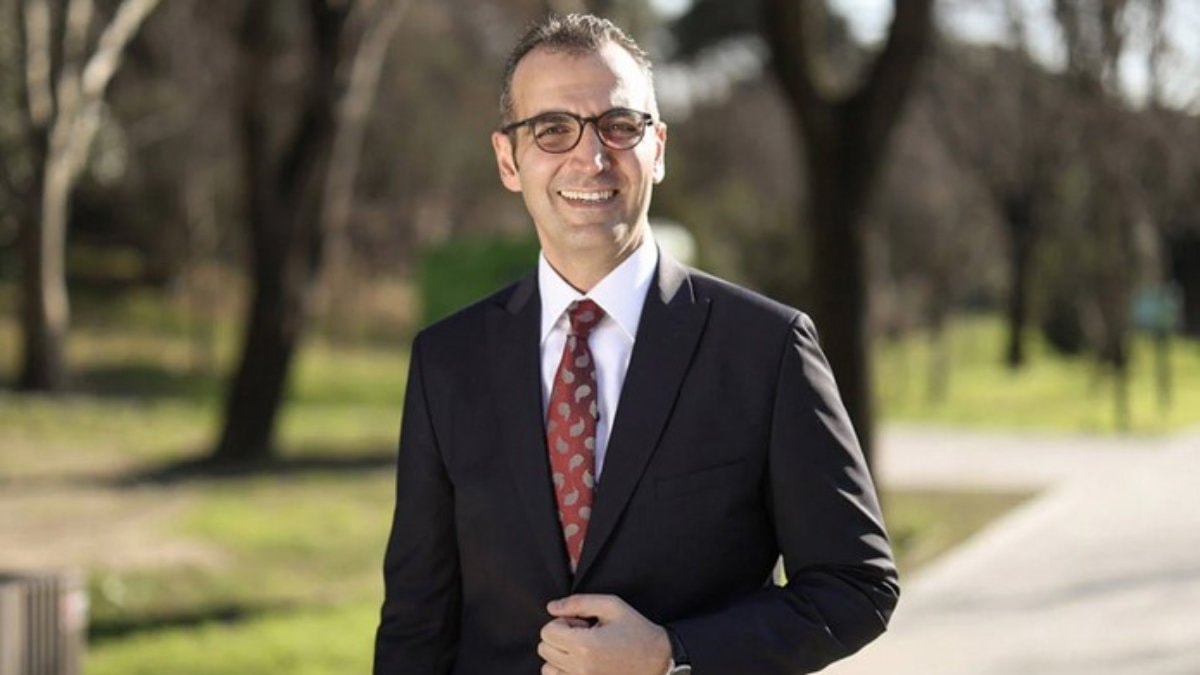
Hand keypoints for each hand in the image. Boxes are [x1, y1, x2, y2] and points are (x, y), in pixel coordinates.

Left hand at [538, 594, 671, 674]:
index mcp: (585, 646)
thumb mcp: (611, 606)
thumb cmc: (636, 630)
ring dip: (559, 656)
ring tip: (583, 650)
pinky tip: (583, 662)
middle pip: (544, 649)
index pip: (547, 632)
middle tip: (583, 635)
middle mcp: (580, 669)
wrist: (658, 660)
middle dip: (559, 637)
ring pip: (547, 668)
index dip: (562, 622)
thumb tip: (551, 607)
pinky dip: (564, 671)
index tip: (581, 624)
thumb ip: (578, 602)